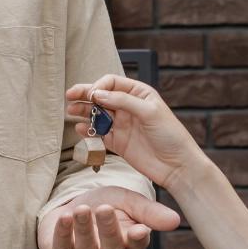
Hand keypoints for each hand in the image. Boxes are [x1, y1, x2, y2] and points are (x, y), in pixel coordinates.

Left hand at [39, 186, 182, 248]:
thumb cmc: (104, 205)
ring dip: (84, 229)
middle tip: (104, 208)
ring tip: (82, 209)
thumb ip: (148, 211)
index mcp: (128, 247)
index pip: (136, 248)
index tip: (139, 229)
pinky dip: (62, 233)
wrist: (72, 204)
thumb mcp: (127, 202)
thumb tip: (176, 221)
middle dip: (108, 230)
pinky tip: (64, 216)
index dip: (137, 240)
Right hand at [65, 75, 204, 190]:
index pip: (112, 83)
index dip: (99, 86)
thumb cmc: (171, 135)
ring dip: (83, 112)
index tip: (92, 95)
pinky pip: (98, 133)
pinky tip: (79, 128)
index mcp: (139, 94)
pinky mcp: (117, 142)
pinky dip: (88, 130)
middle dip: (85, 95)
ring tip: (70, 111)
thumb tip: (98, 94)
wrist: (177, 166)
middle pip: (101, 97)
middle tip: (70, 95)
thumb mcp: (150, 112)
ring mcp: (121, 125)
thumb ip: (124, 101)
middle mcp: (128, 107)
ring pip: (97, 114)